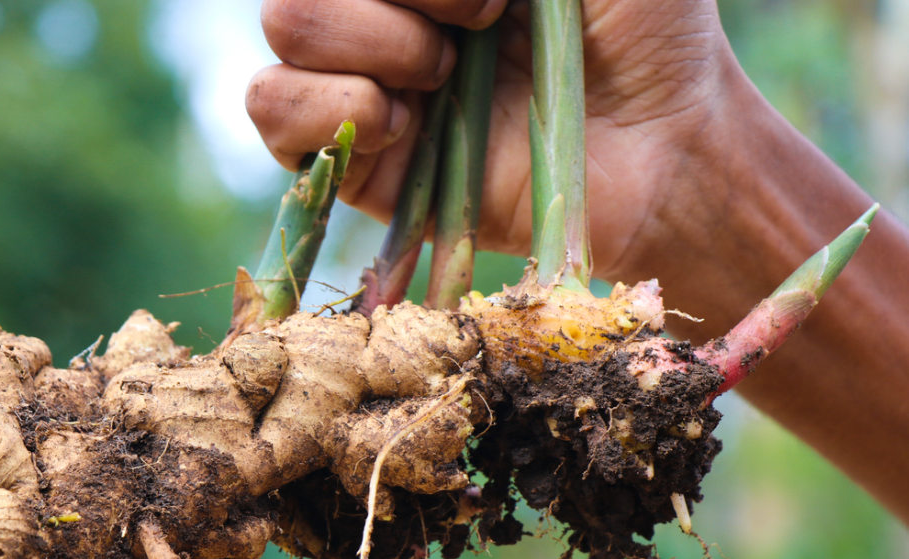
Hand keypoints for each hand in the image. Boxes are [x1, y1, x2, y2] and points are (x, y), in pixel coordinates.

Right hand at [247, 0, 737, 280]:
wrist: (665, 151)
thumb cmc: (646, 31)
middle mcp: (390, 11)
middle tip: (480, 28)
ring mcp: (366, 79)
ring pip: (285, 28)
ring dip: (369, 44)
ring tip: (443, 79)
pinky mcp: (358, 161)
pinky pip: (274, 112)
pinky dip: (329, 107)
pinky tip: (404, 125)